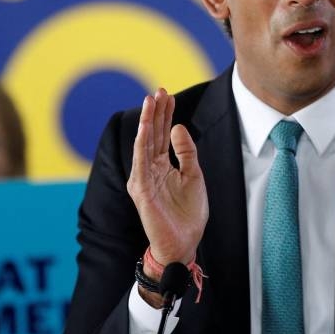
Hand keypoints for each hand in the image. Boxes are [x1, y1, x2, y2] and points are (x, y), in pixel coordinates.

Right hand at [127, 89, 208, 269]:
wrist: (184, 244)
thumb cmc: (187, 215)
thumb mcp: (194, 176)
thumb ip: (186, 152)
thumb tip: (178, 126)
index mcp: (161, 167)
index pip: (161, 135)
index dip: (164, 115)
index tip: (168, 95)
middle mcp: (149, 170)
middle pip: (152, 135)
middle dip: (155, 112)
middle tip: (159, 90)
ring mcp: (143, 179)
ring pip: (144, 144)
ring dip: (147, 122)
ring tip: (151, 101)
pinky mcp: (141, 191)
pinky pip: (140, 162)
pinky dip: (143, 143)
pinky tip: (147, 128)